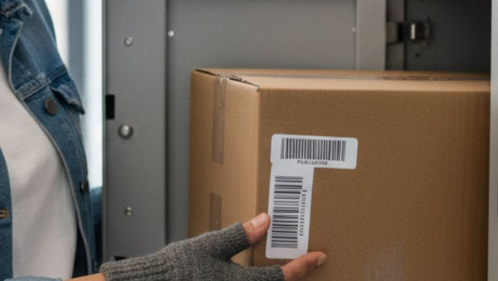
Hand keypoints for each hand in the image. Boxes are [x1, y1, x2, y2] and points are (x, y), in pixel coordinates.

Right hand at [96, 212, 325, 280]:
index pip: (282, 276)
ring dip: (272, 280)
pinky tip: (249, 275)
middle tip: (306, 263)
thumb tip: (266, 221)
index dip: (303, 266)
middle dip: (291, 277)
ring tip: (280, 269)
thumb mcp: (210, 246)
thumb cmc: (178, 269)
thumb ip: (240, 236)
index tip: (319, 256)